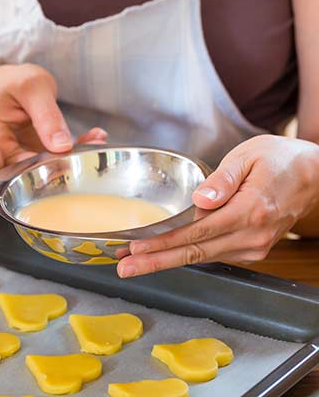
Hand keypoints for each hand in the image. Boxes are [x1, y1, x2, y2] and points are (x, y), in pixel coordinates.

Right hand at [0, 63, 105, 193]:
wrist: (15, 82)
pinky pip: (56, 161)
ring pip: (41, 173)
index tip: (28, 198)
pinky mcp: (37, 156)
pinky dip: (76, 153)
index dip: (1, 192)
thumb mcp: (31, 88)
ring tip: (93, 146)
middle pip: (17, 179)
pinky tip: (94, 138)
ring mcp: (20, 157)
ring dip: (68, 165)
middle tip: (76, 166)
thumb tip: (62, 145)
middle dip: (48, 178)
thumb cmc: (14, 83)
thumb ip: (46, 115)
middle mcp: (1, 153)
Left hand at [117, 135, 318, 277]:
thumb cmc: (280, 159)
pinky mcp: (252, 249)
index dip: (163, 242)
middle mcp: (252, 235)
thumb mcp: (248, 156)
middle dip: (155, 262)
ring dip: (166, 259)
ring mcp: (254, 246)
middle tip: (124, 267)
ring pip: (202, 257)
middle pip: (195, 253)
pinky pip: (214, 253)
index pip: (196, 233)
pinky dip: (187, 254)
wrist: (314, 174)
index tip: (136, 247)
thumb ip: (222, 179)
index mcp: (249, 211)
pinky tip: (162, 252)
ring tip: (133, 260)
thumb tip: (200, 198)